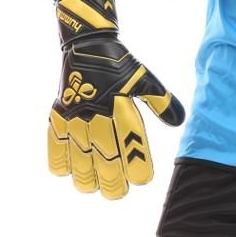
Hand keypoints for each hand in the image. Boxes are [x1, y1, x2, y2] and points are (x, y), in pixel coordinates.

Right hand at [47, 0, 184, 197]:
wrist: (87, 42)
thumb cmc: (120, 64)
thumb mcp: (144, 78)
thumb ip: (161, 101)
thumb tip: (180, 122)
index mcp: (119, 102)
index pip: (130, 139)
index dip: (136, 162)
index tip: (143, 180)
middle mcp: (96, 110)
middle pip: (104, 152)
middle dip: (111, 177)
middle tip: (117, 194)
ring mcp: (75, 112)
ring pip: (78, 150)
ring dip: (84, 173)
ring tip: (91, 190)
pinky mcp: (59, 110)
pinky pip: (55, 137)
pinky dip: (57, 155)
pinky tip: (63, 173)